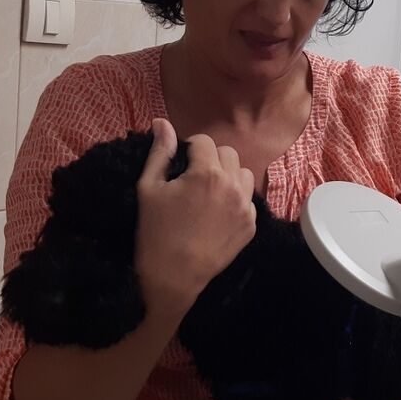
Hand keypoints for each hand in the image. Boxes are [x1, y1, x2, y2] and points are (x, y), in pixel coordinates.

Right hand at [134, 118, 256, 311]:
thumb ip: (159, 152)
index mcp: (207, 172)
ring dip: (228, 176)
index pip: (204, 141)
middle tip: (192, 180)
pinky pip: (248, 199)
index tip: (179, 166)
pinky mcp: (251, 225)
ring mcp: (246, 206)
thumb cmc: (155, 231)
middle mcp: (233, 185)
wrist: (173, 277)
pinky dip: (235, 200)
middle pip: (227, 153)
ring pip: (243, 173)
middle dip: (210, 160)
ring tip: (208, 194)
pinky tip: (217, 214)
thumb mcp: (149, 188)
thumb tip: (161, 122)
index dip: (189, 150)